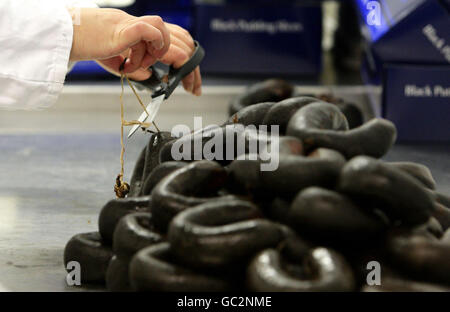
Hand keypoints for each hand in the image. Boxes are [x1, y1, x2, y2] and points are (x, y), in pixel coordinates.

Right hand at [69, 8, 200, 95]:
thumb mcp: (121, 61)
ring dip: (165, 57)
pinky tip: (133, 61)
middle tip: (191, 89)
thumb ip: (138, 68)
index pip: (180, 41)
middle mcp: (148, 27)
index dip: (191, 62)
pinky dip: (147, 52)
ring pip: (172, 35)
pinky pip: (152, 34)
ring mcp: (140, 25)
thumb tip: (152, 76)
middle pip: (184, 42)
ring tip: (145, 67)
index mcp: (148, 33)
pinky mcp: (129, 27)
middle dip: (191, 69)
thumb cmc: (92, 44)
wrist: (71, 35)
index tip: (192, 85)